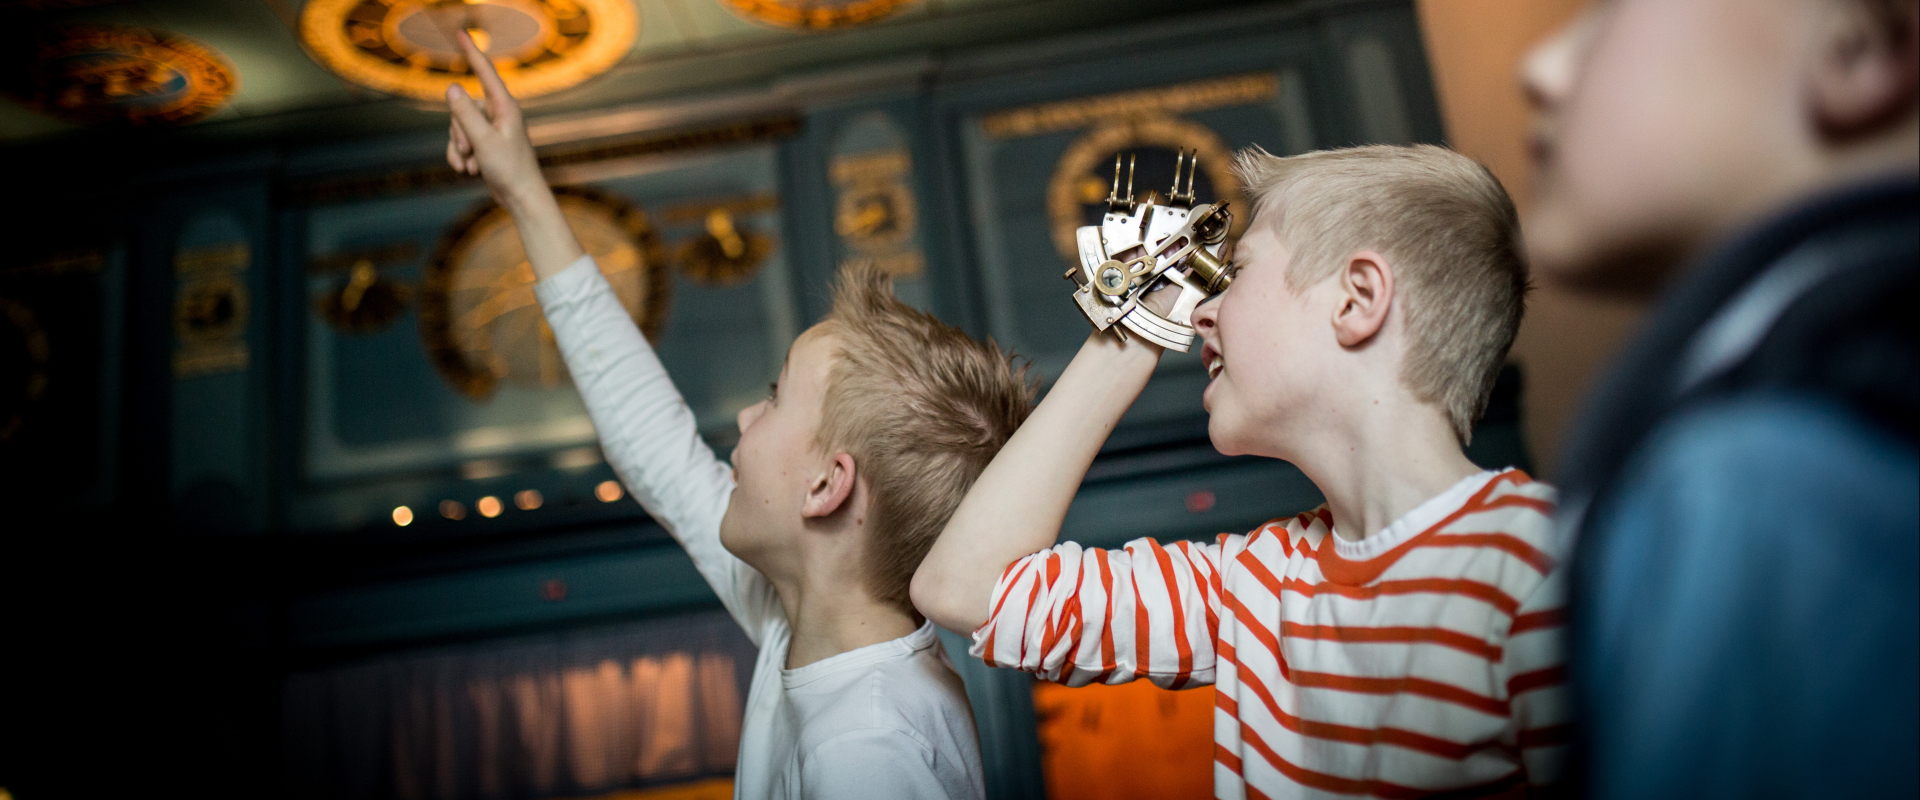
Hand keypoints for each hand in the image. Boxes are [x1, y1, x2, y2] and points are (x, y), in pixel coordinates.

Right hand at [444, 30, 583, 277]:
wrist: (521, 198)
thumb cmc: (510, 169)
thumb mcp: (483, 141)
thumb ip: (465, 114)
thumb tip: (452, 86)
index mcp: (505, 107)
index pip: (484, 72)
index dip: (471, 52)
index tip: (460, 32)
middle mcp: (498, 114)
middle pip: (462, 108)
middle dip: (459, 132)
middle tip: (473, 153)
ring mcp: (491, 129)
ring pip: (458, 127)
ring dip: (459, 148)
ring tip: (473, 165)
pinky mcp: (484, 143)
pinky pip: (460, 142)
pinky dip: (459, 157)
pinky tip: (469, 171)